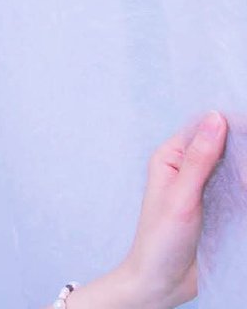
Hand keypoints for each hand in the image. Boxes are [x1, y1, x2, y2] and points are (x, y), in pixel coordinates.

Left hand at [117, 110, 229, 308]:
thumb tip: (215, 119)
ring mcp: (203, 185)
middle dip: (243, 152)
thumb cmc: (161, 239)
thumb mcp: (182, 197)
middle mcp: (186, 165)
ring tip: (244, 189)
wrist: (161, 280)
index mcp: (170, 156)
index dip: (232, 126)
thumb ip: (199, 159)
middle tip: (244, 182)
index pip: (204, 127)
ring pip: (234, 166)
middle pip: (224, 144)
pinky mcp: (217, 204)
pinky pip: (238, 188)